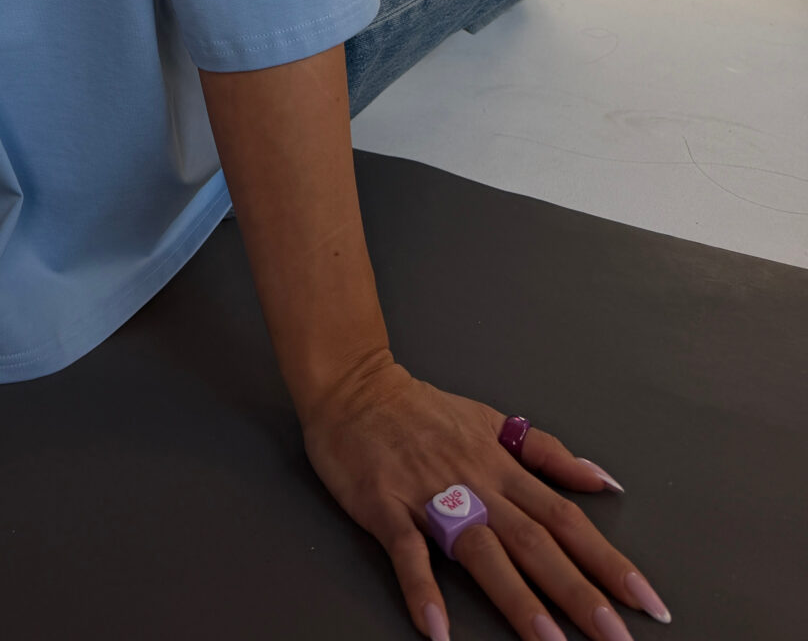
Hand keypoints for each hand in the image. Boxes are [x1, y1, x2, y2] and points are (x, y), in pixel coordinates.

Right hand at [300, 355, 669, 638]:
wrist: (353, 385)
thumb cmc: (421, 409)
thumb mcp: (490, 420)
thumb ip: (545, 452)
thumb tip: (603, 480)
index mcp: (502, 466)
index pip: (566, 518)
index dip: (607, 560)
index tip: (646, 600)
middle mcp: (475, 483)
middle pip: (535, 541)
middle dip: (579, 592)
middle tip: (616, 638)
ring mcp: (429, 496)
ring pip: (482, 551)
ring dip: (516, 599)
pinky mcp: (385, 506)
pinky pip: (407, 552)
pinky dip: (422, 589)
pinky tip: (437, 629)